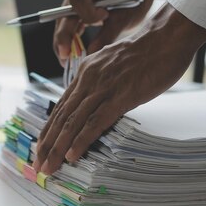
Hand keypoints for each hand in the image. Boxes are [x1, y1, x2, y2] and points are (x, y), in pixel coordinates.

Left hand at [34, 4, 205, 174]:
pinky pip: (95, 122)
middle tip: (38, 165)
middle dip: (47, 144)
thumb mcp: (115, 64)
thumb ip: (103, 80)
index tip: (41, 147)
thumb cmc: (148, 52)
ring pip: (73, 122)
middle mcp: (88, 79)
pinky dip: (81, 141)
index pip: (61, 106)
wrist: (167, 38)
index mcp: (86, 72)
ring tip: (49, 167)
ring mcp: (103, 88)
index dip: (49, 129)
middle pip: (61, 117)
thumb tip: (99, 100)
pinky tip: (72, 156)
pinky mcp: (120, 97)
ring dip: (58, 148)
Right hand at [54, 0, 164, 63]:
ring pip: (64, 18)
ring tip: (66, 60)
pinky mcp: (78, 2)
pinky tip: (70, 52)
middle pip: (65, 11)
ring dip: (64, 39)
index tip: (105, 18)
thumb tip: (89, 54)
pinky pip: (70, 20)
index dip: (86, 14)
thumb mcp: (126, 16)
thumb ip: (107, 34)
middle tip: (65, 57)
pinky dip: (71, 36)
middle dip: (64, 35)